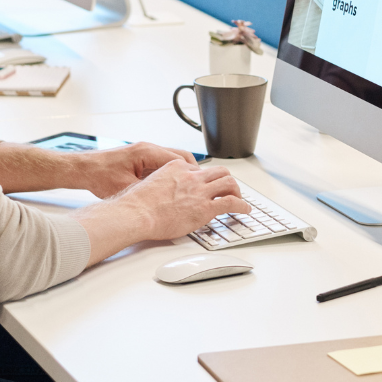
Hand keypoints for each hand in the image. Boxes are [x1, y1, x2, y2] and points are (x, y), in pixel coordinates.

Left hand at [69, 142, 200, 198]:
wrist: (83, 169)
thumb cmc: (99, 176)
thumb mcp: (127, 188)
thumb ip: (149, 191)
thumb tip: (167, 201)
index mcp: (147, 152)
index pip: (179, 160)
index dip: (192, 174)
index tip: (200, 184)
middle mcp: (148, 149)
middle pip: (180, 156)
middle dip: (192, 172)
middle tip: (200, 186)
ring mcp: (145, 152)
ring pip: (172, 160)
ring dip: (181, 172)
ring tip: (189, 188)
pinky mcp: (140, 158)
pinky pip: (162, 163)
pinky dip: (170, 173)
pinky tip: (171, 187)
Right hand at [77, 159, 248, 263]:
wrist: (136, 214)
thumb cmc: (137, 205)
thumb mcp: (149, 184)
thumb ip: (161, 184)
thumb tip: (162, 193)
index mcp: (177, 167)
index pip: (198, 170)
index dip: (205, 179)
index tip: (207, 185)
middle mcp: (191, 176)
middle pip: (219, 171)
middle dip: (227, 180)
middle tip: (229, 189)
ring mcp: (199, 190)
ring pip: (228, 182)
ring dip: (236, 191)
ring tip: (239, 199)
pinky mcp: (205, 207)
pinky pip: (231, 202)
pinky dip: (242, 205)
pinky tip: (244, 210)